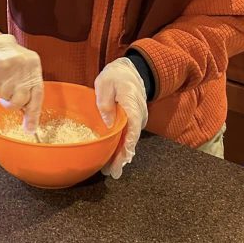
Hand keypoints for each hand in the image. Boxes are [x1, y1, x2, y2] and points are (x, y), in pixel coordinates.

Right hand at [0, 33, 43, 132]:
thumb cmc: (13, 61)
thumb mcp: (27, 69)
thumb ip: (30, 89)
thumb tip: (30, 119)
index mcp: (33, 66)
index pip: (37, 94)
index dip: (34, 115)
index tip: (30, 130)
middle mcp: (21, 66)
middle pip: (19, 101)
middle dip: (13, 104)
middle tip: (8, 98)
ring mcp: (5, 68)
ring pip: (4, 97)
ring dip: (1, 94)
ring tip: (1, 80)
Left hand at [95, 57, 148, 178]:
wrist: (132, 70)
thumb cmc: (117, 75)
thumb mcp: (106, 83)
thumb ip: (105, 102)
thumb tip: (108, 124)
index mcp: (132, 107)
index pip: (132, 131)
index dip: (126, 147)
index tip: (121, 160)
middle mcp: (138, 116)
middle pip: (131, 140)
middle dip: (122, 158)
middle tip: (112, 173)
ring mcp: (137, 119)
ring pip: (130, 140)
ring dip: (121, 155)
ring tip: (111, 170)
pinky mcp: (133, 120)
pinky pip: (128, 136)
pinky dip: (122, 147)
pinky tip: (114, 157)